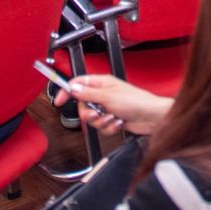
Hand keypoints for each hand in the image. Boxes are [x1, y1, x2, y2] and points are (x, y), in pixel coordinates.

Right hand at [56, 74, 172, 135]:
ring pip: (92, 118)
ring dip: (102, 121)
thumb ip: (88, 93)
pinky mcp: (112, 119)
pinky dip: (110, 127)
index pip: (77, 84)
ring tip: (113, 117)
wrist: (151, 117)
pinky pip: (102, 127)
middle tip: (97, 113)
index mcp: (101, 83)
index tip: (59, 101)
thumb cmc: (136, 101)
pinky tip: (119, 122)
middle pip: (83, 105)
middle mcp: (103, 94)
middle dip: (89, 113)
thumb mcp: (108, 96)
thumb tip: (73, 88)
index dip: (66, 91)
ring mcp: (107, 107)